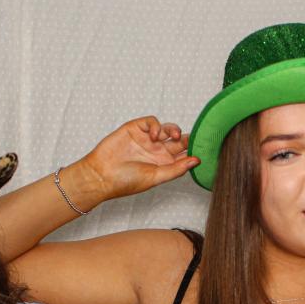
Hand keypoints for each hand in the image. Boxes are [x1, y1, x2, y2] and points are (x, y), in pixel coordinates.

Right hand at [78, 116, 198, 201]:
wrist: (101, 176)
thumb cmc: (125, 181)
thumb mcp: (156, 178)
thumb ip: (176, 169)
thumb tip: (196, 161)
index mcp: (164, 163)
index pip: (184, 153)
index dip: (194, 150)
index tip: (203, 150)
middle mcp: (157, 150)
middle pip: (179, 139)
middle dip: (187, 137)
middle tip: (193, 138)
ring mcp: (147, 139)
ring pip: (167, 128)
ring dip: (174, 130)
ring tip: (174, 137)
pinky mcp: (135, 128)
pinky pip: (151, 121)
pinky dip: (156, 126)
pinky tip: (154, 136)